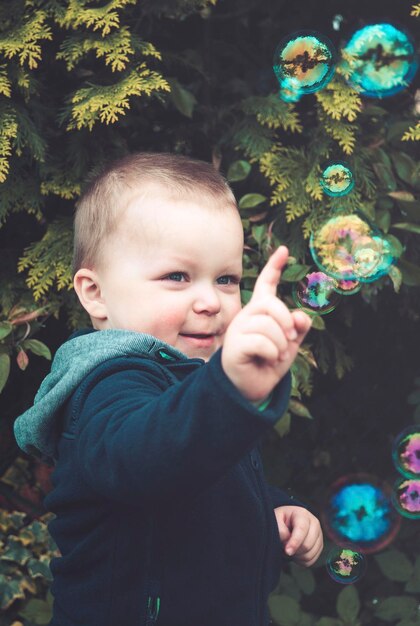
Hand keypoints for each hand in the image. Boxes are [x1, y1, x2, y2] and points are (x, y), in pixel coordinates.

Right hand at [221, 246, 311, 402]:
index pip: (267, 285)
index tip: (284, 250)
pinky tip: (265, 360)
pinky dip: (271, 354)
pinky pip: (262, 342)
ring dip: (280, 345)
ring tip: (274, 356)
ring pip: (268, 326)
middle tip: (288, 341)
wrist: (251, 387)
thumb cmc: (269, 362)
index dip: (274, 266)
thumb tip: (302, 317)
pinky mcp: (234, 345)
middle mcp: (247, 316)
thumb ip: (298, 328)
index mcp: (261, 311)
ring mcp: (238, 329)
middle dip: (286, 323)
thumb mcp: (290, 344)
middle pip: (271, 305)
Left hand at [274, 505, 323, 566]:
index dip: (294, 542)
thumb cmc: (281, 520)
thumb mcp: (276, 520)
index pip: (302, 529)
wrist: (287, 523)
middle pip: (307, 544)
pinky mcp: (319, 546)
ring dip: (297, 556)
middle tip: (285, 548)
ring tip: (290, 549)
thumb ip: (280, 529)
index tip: (287, 551)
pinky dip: (302, 560)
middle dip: (295, 550)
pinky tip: (296, 553)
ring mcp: (319, 535)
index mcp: (302, 514)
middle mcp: (314, 523)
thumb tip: (287, 541)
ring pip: (310, 554)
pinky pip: (312, 560)